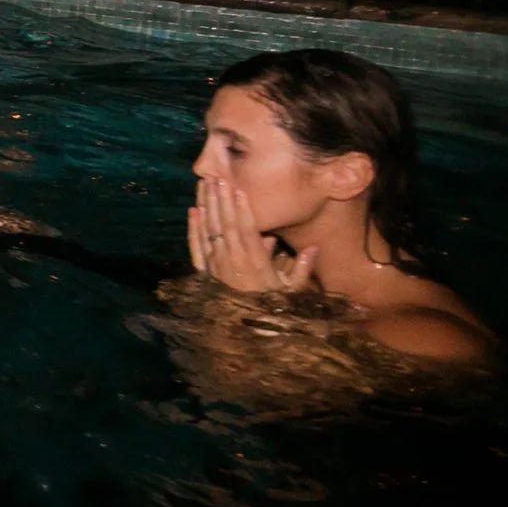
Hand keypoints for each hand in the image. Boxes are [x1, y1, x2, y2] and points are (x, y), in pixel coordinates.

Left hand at [187, 178, 316, 293]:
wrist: (246, 329)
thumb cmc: (271, 306)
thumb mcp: (291, 290)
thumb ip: (302, 269)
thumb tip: (315, 248)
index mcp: (255, 263)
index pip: (246, 230)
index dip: (242, 209)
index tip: (238, 189)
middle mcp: (232, 261)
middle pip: (225, 225)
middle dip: (222, 200)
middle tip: (219, 177)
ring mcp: (215, 265)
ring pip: (208, 230)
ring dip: (206, 206)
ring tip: (204, 184)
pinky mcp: (203, 271)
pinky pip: (196, 246)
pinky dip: (193, 228)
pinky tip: (192, 211)